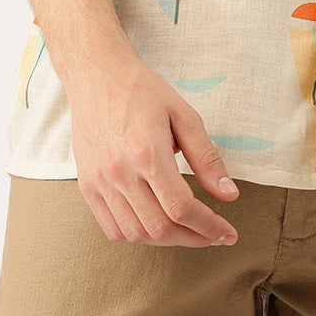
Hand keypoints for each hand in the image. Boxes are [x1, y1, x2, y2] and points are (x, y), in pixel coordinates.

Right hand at [68, 57, 240, 247]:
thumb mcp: (183, 114)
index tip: (228, 233)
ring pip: (135, 234)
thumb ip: (206, 158)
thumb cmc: (142, 91)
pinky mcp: (87, 186)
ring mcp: (100, 182)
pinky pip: (111, 229)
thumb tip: (229, 194)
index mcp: (147, 152)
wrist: (97, 74)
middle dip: (193, 238)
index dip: (208, 227)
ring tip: (188, 231)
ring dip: (167, 241)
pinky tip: (155, 227)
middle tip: (213, 235)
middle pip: (160, 228)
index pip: (181, 208)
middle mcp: (120, 173)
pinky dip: (137, 236)